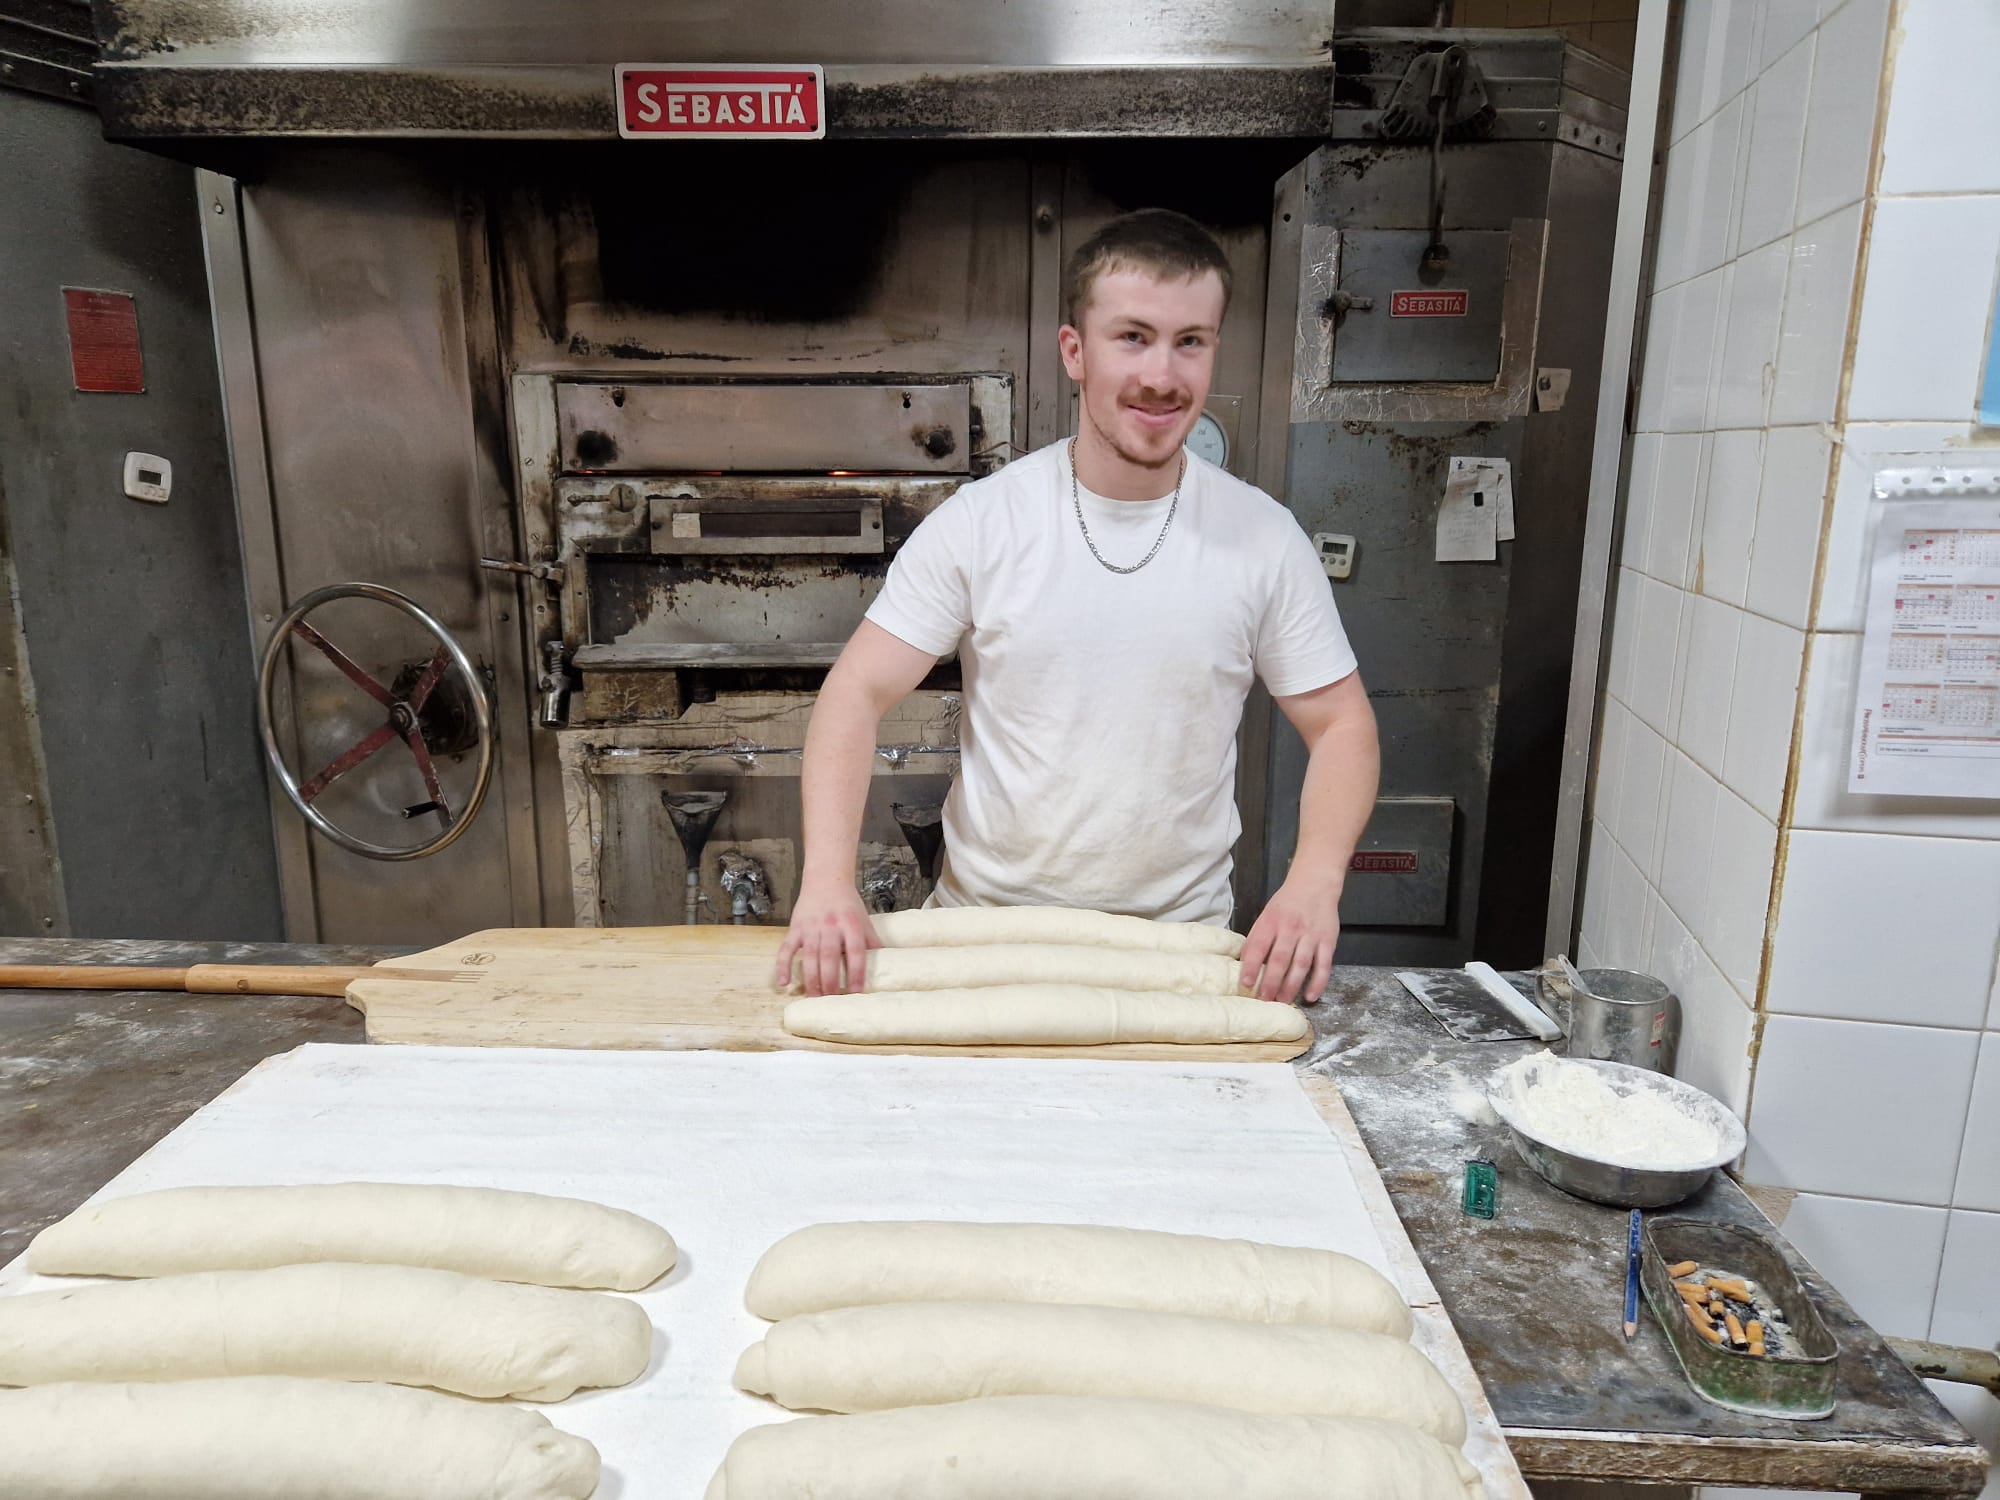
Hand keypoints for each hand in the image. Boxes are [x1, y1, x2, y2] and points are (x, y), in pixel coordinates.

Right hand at [775, 877, 879, 995]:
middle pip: (829, 957)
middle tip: (832, 999)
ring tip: (814, 997)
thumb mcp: (863, 920)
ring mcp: (810, 927)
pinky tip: (784, 983)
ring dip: (811, 979)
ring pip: (809, 956)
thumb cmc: (847, 903)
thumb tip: (885, 965)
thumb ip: (871, 941)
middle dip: (830, 980)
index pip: (855, 952)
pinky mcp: (795, 928)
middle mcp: (830, 926)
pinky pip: (786, 949)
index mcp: (850, 924)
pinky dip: (783, 966)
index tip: (856, 991)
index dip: (856, 972)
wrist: (825, 880)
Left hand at [1238, 871, 1342, 1005]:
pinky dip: (1318, 983)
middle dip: (1271, 982)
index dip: (1252, 966)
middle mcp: (1291, 928)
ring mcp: (1311, 936)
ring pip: (1301, 964)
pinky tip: (1310, 996)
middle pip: (1280, 959)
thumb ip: (1257, 939)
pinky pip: (1324, 966)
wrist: (1315, 885)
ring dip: (1292, 986)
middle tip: (1264, 999)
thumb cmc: (1286, 904)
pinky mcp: (1328, 942)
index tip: (1246, 983)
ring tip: (1283, 1000)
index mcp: (1271, 922)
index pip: (1259, 946)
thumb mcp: (1266, 915)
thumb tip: (1245, 964)